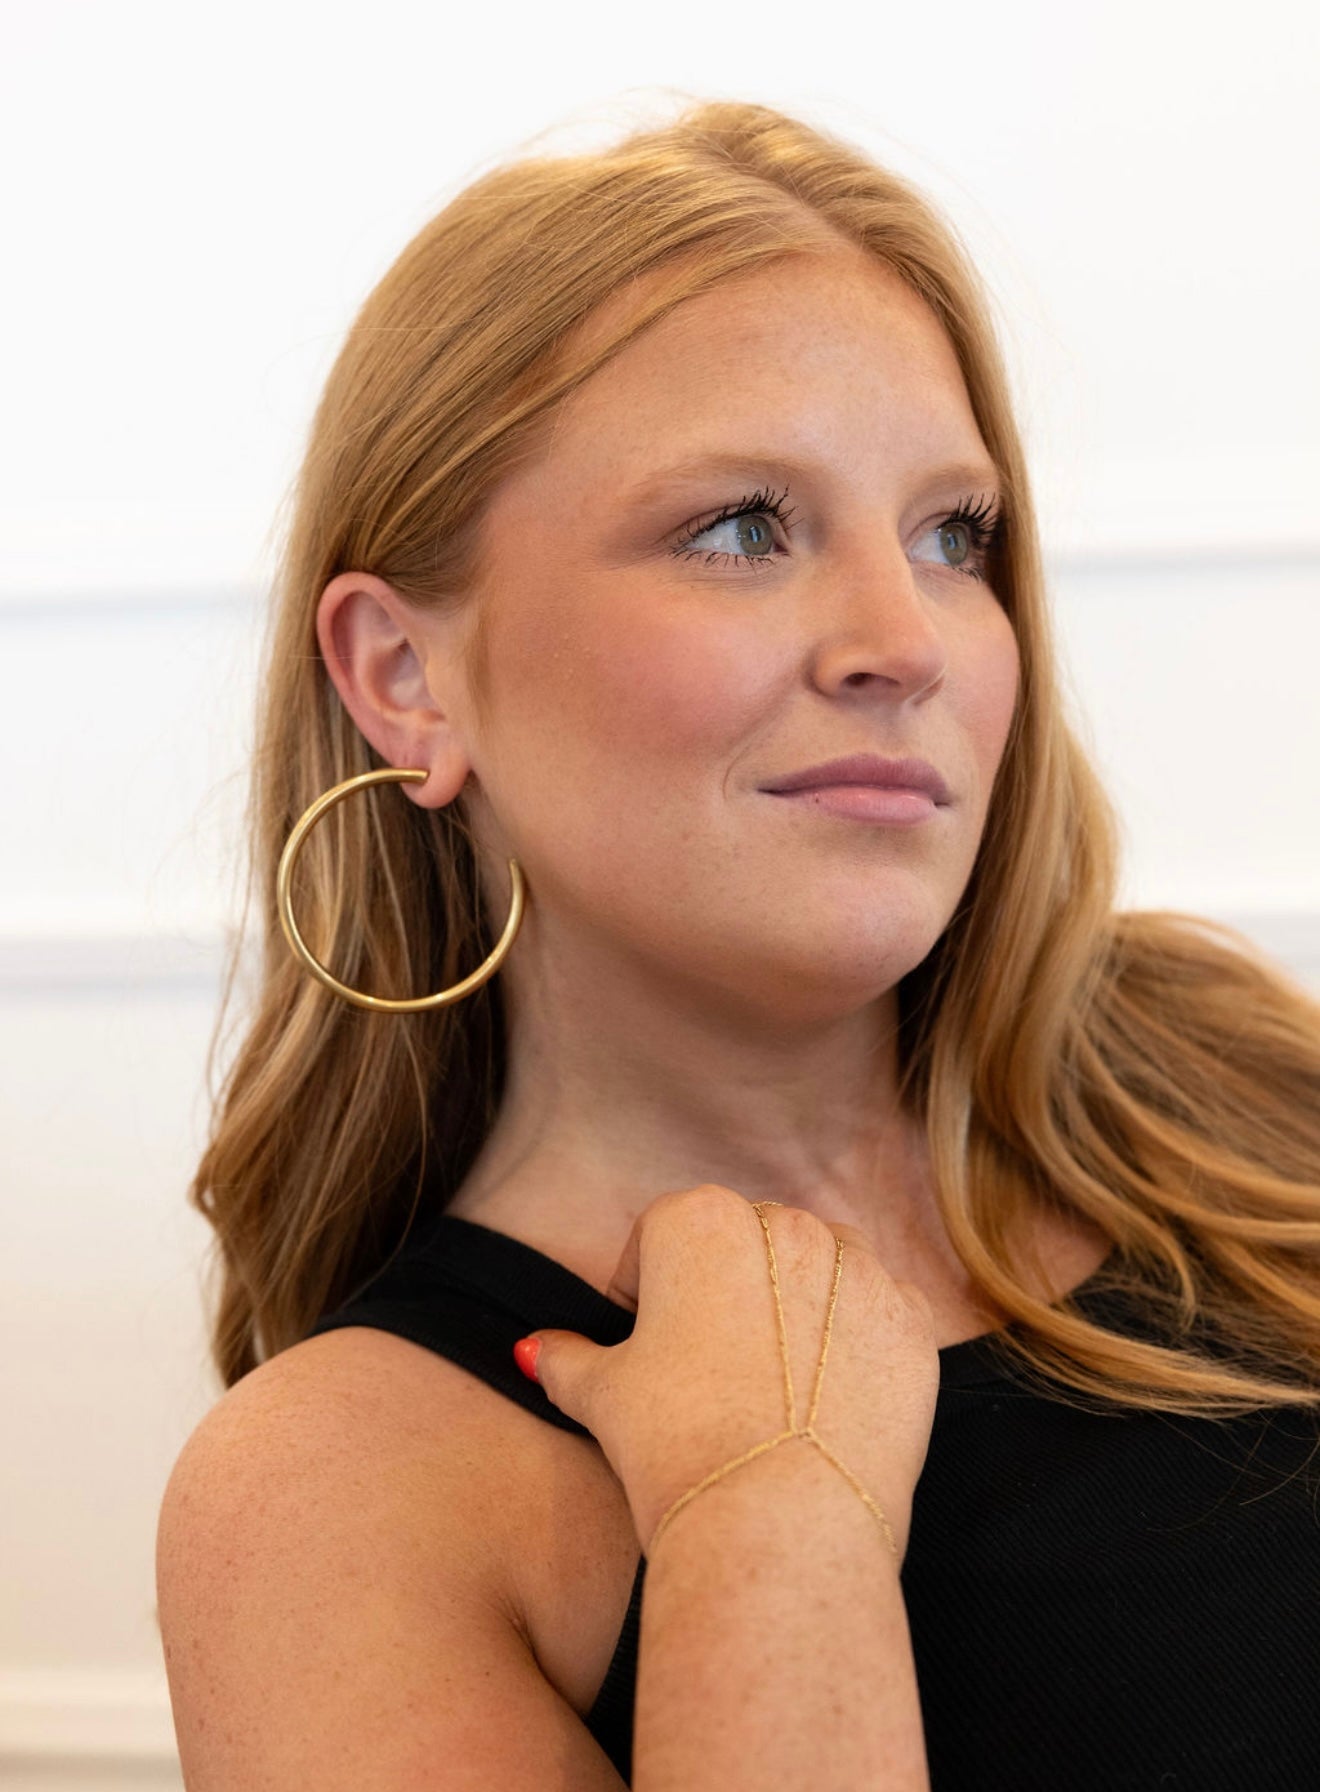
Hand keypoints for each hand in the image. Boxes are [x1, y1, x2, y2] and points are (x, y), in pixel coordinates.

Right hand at [516, 1184, 940, 1560]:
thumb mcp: (601, 1395)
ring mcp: (857, 1269)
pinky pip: (877, 1313)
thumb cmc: (676, 1447)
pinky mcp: (910, 1322)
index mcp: (699, 1218)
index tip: (648, 1348)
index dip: (648, 1293)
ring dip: (797, 1306)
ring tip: (772, 1385)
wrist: (777, 1525)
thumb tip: (535, 1350)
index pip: (663, 1236)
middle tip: (710, 1372)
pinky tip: (825, 1400)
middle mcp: (784, 1224)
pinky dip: (856, 1344)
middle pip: (747, 1242)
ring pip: (820, 1266)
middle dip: (728, 1292)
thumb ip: (566, 1357)